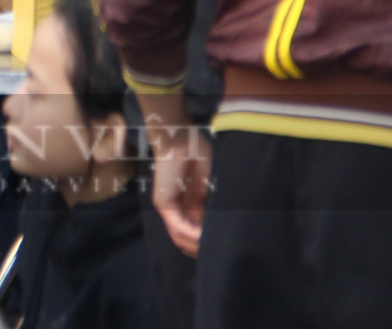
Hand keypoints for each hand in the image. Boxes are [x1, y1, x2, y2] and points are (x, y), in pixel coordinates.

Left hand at [141, 93, 206, 256]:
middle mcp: (179, 211)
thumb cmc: (196, 154)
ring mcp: (169, 209)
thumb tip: (219, 228)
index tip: (227, 246)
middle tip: (222, 252)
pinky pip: (177, 226)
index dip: (209, 244)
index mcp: (190, 207)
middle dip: (203, 249)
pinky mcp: (164, 203)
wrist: (178, 138)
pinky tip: (203, 236)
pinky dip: (191, 234)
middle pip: (188, 242)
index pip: (197, 235)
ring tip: (214, 246)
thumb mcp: (210, 184)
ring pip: (181, 239)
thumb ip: (210, 204)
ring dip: (198, 245)